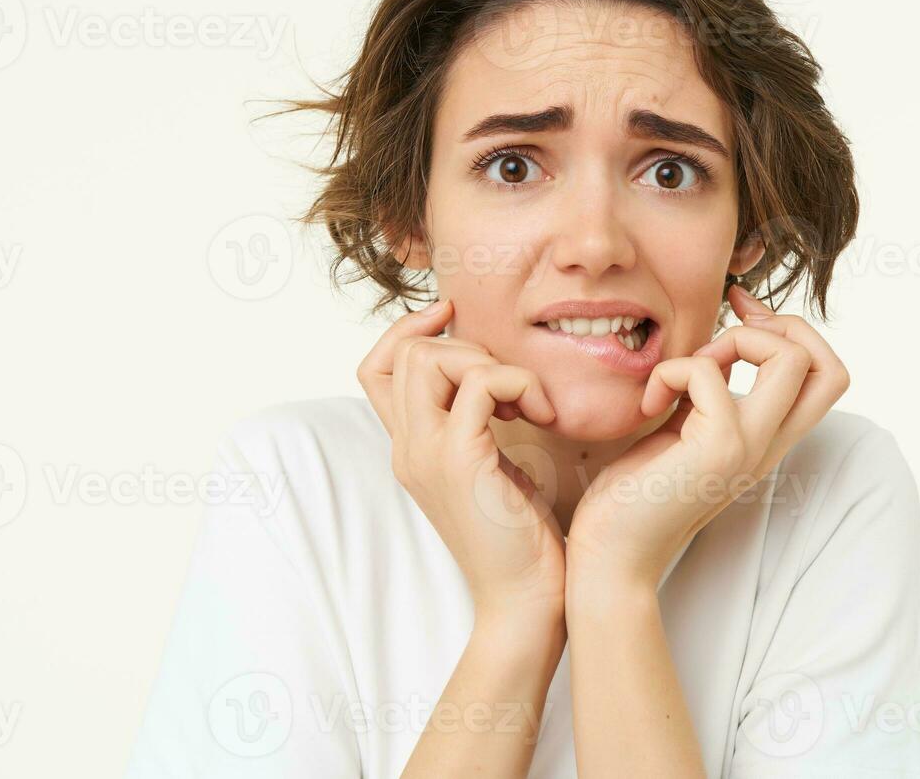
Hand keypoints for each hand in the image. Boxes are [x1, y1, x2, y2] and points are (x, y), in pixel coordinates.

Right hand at [357, 298, 566, 623]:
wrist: (526, 600)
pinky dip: (518, 383)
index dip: (409, 331)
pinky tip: (542, 416)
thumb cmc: (520, 537)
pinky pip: (480, 383)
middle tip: (510, 386)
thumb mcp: (489, 467)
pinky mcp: (461, 461)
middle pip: (407, 353)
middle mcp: (408, 448)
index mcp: (410, 448)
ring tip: (526, 402)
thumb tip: (493, 376)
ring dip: (490, 362)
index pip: (377, 367)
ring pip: (432, 358)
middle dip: (465, 347)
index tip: (454, 321)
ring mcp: (427, 454)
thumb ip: (475, 424)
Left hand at [565, 284, 850, 588]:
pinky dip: (671, 371)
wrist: (612, 552)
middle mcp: (769, 444)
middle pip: (828, 366)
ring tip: (688, 371)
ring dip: (734, 340)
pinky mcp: (718, 448)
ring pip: (791, 360)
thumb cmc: (637, 491)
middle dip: (783, 325)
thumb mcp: (685, 427)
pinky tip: (648, 404)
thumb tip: (718, 348)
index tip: (743, 316)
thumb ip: (709, 393)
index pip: (827, 377)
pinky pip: (708, 372)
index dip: (794, 332)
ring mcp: (750, 446)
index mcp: (767, 439)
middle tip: (728, 332)